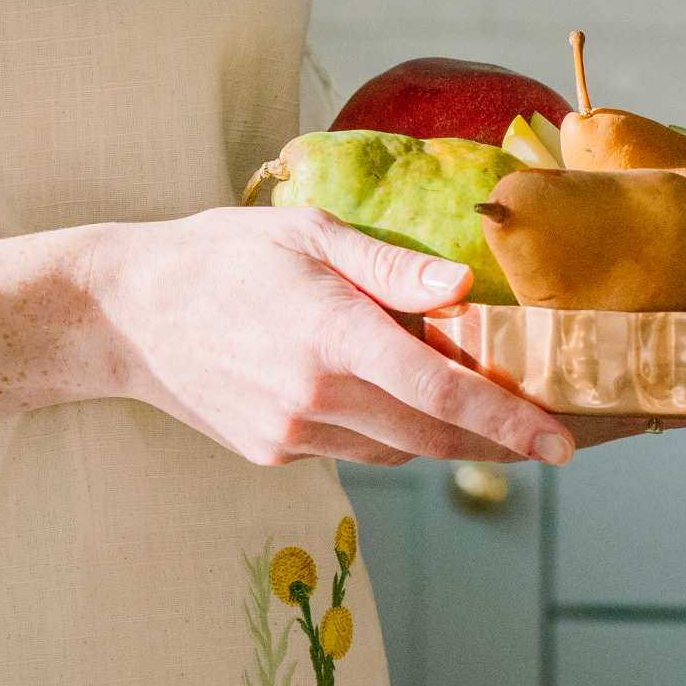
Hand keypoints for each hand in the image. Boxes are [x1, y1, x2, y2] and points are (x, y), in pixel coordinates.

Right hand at [77, 205, 588, 472]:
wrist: (125, 312)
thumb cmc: (222, 255)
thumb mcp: (309, 235)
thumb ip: (391, 269)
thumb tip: (461, 291)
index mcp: (334, 335)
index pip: (444, 392)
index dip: (509, 421)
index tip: (560, 444)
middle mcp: (315, 396)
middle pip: (433, 434)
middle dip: (492, 436)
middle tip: (541, 432)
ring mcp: (291, 433)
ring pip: (396, 447)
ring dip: (435, 429)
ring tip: (455, 392)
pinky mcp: (272, 451)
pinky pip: (353, 449)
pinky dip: (381, 427)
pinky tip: (371, 390)